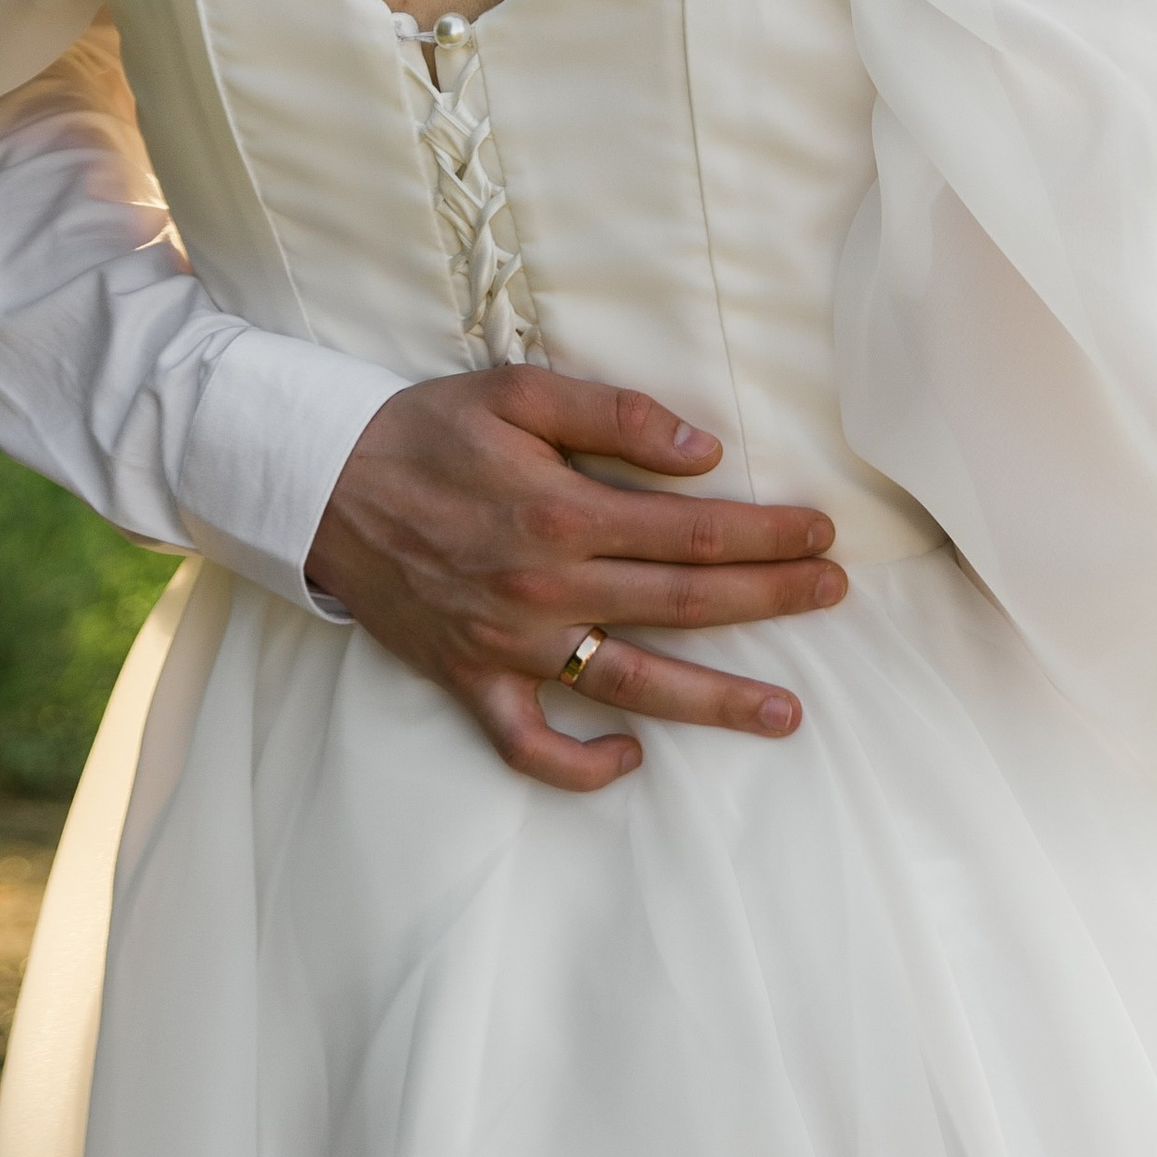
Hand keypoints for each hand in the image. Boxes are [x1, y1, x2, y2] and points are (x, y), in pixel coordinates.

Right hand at [304, 369, 848, 794]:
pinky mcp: (472, 682)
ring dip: (716, 702)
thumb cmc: (426, 429)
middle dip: (771, 600)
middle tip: (835, 593)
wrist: (322, 484)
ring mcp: (510, 646)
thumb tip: (704, 451)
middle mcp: (545, 590)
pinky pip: (531, 745)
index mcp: (562, 513)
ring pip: (632, 686)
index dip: (767, 536)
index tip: (822, 532)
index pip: (694, 534)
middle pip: (683, 606)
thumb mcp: (519, 391)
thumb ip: (615, 416)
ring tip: (786, 713)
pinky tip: (633, 761)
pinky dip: (581, 765)